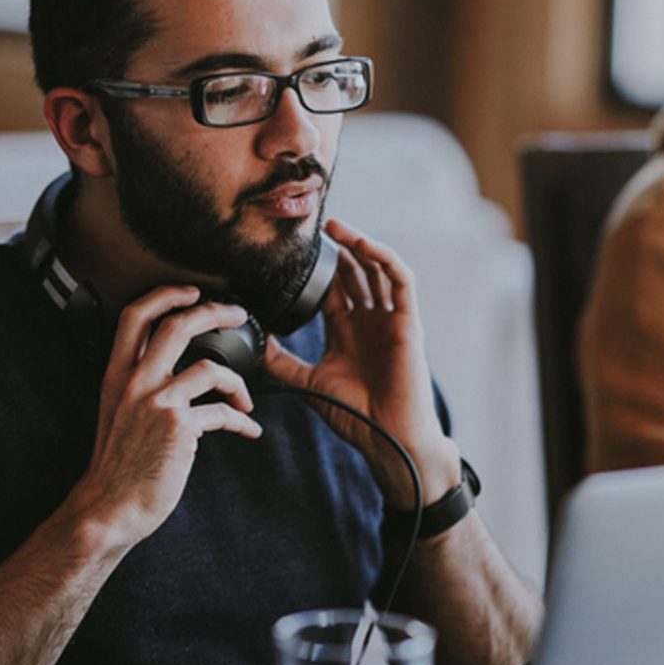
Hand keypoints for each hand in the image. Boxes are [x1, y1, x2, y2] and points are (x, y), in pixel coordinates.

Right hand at [69, 286, 261, 548]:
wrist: (109, 508)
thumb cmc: (118, 463)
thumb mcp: (117, 411)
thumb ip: (141, 383)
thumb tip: (180, 368)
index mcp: (117, 375)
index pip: (134, 316)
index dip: (165, 294)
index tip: (192, 291)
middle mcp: (135, 382)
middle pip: (177, 325)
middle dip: (214, 311)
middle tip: (237, 314)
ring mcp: (157, 403)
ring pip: (210, 368)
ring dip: (238, 382)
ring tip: (246, 398)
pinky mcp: (179, 428)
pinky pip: (222, 413)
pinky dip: (242, 421)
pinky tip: (249, 429)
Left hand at [265, 219, 458, 506]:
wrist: (388, 438)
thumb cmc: (355, 415)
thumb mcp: (309, 382)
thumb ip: (282, 361)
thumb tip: (254, 341)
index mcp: (347, 330)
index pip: (334, 287)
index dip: (319, 266)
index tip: (296, 247)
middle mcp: (369, 319)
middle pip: (355, 272)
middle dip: (338, 248)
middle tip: (316, 226)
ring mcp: (390, 318)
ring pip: (377, 269)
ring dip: (359, 245)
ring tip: (336, 227)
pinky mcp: (409, 321)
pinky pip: (401, 280)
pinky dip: (385, 259)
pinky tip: (364, 246)